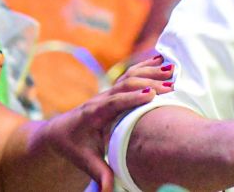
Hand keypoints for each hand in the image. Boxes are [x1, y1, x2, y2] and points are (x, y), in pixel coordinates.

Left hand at [32, 55, 174, 189]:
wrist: (60, 131)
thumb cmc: (73, 147)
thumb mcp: (84, 161)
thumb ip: (99, 174)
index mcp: (93, 114)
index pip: (113, 102)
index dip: (131, 98)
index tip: (150, 95)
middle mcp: (102, 98)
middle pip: (125, 85)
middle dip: (148, 83)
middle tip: (171, 86)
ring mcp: (109, 91)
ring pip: (130, 76)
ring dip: (151, 71)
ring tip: (173, 70)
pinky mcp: (116, 89)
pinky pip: (132, 73)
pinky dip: (148, 66)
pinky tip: (164, 61)